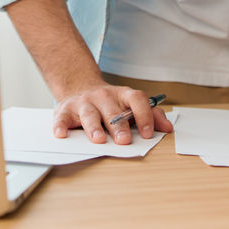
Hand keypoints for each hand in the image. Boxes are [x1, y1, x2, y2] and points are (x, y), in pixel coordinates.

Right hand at [52, 83, 173, 145]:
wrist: (81, 88)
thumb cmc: (110, 104)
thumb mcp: (130, 105)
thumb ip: (151, 115)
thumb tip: (167, 128)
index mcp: (122, 95)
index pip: (136, 100)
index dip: (144, 116)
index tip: (148, 133)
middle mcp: (103, 96)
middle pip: (112, 110)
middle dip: (118, 126)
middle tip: (124, 140)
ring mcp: (84, 102)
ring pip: (89, 114)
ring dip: (94, 127)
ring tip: (99, 139)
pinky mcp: (65, 110)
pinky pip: (62, 118)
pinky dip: (61, 126)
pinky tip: (62, 134)